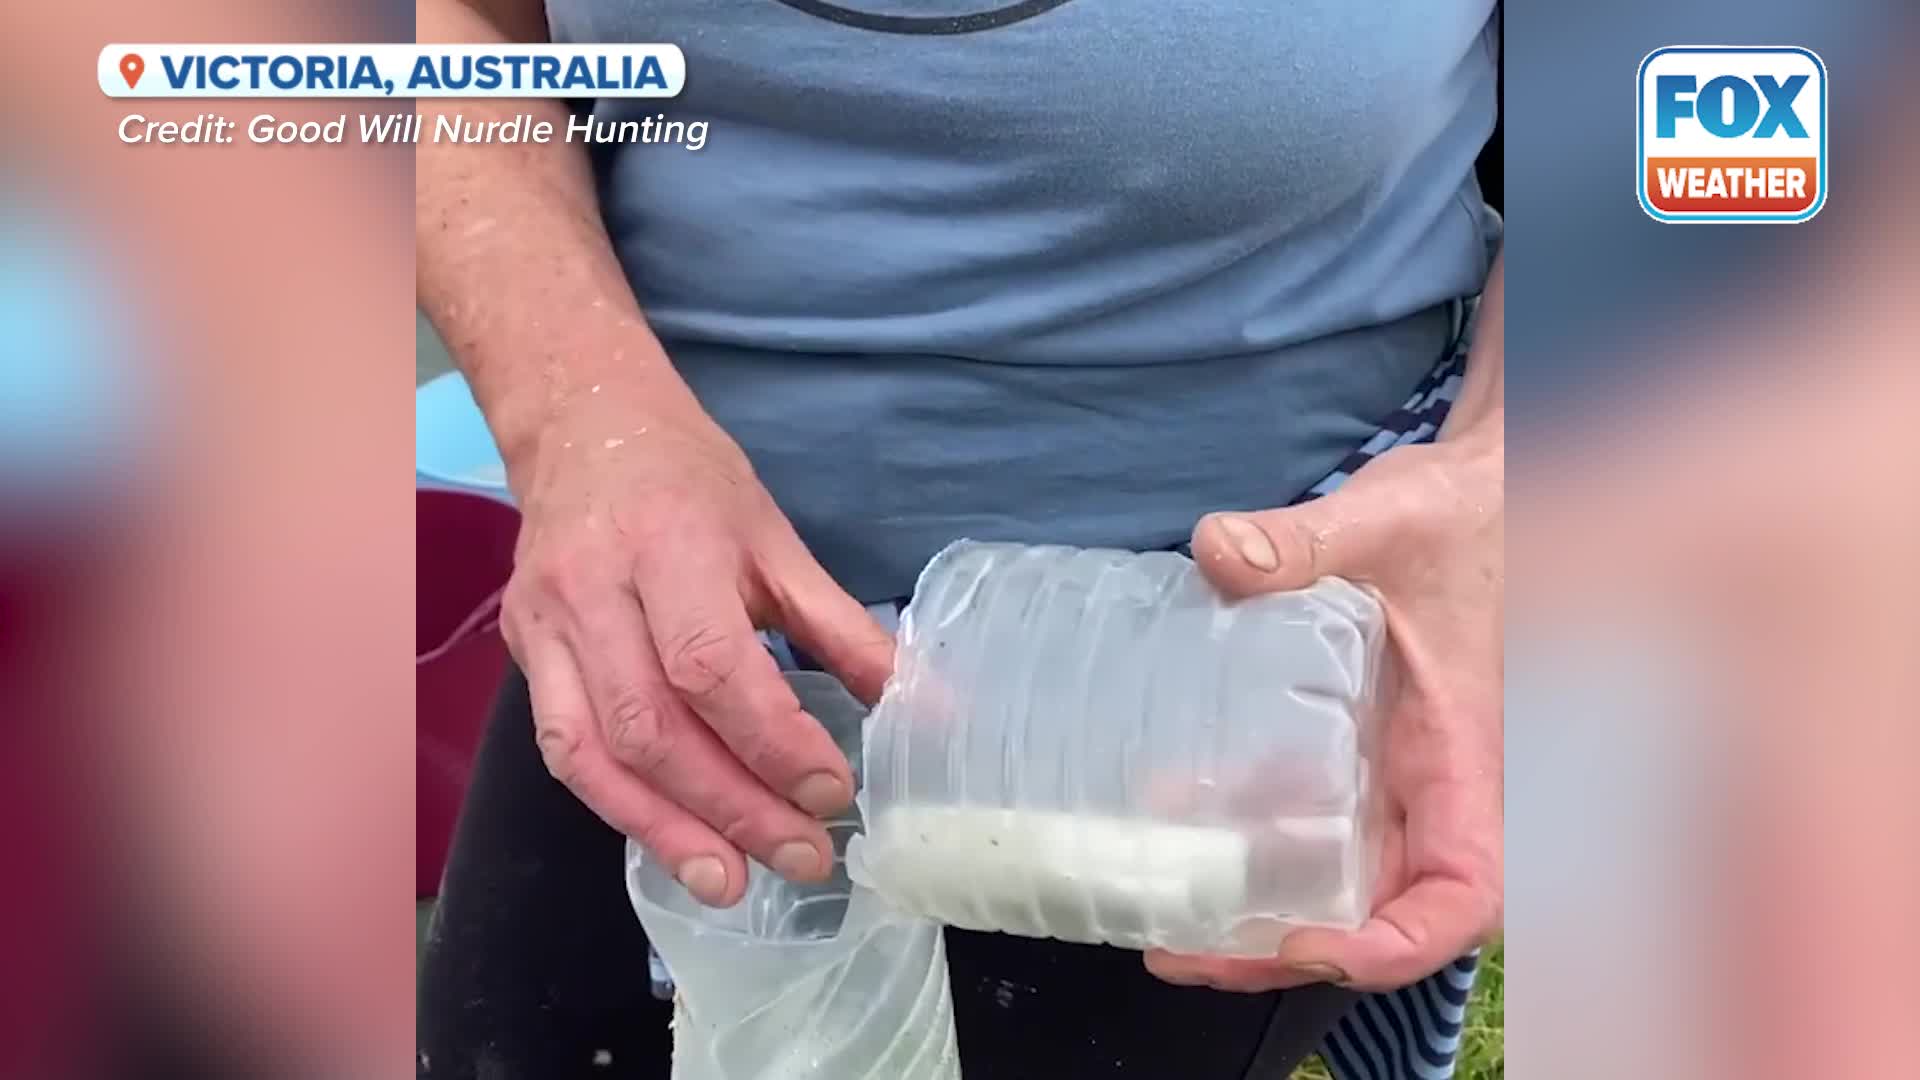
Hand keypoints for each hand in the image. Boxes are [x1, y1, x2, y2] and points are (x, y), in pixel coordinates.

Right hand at [497, 378, 894, 907]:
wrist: (581, 424)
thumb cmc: (690, 480)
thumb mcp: (776, 540)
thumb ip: (844, 629)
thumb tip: (924, 707)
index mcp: (669, 545)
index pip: (711, 666)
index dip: (772, 740)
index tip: (833, 789)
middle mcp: (594, 588)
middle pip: (654, 725)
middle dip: (732, 804)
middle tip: (802, 854)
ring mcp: (545, 624)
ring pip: (596, 751)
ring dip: (668, 828)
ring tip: (735, 881)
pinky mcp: (519, 650)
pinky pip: (563, 749)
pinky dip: (619, 808)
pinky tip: (673, 843)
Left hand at [1145, 431, 1502, 991]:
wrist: (1481, 490)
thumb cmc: (1463, 511)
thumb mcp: (1391, 518)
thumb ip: (1308, 539)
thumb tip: (1218, 549)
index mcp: (1471, 754)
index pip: (1462, 892)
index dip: (1393, 943)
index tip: (1307, 941)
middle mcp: (1436, 785)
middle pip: (1380, 912)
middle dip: (1284, 948)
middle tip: (1182, 950)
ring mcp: (1394, 775)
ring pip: (1336, 878)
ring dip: (1254, 907)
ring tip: (1161, 914)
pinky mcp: (1354, 748)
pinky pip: (1305, 818)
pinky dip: (1244, 835)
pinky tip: (1167, 814)